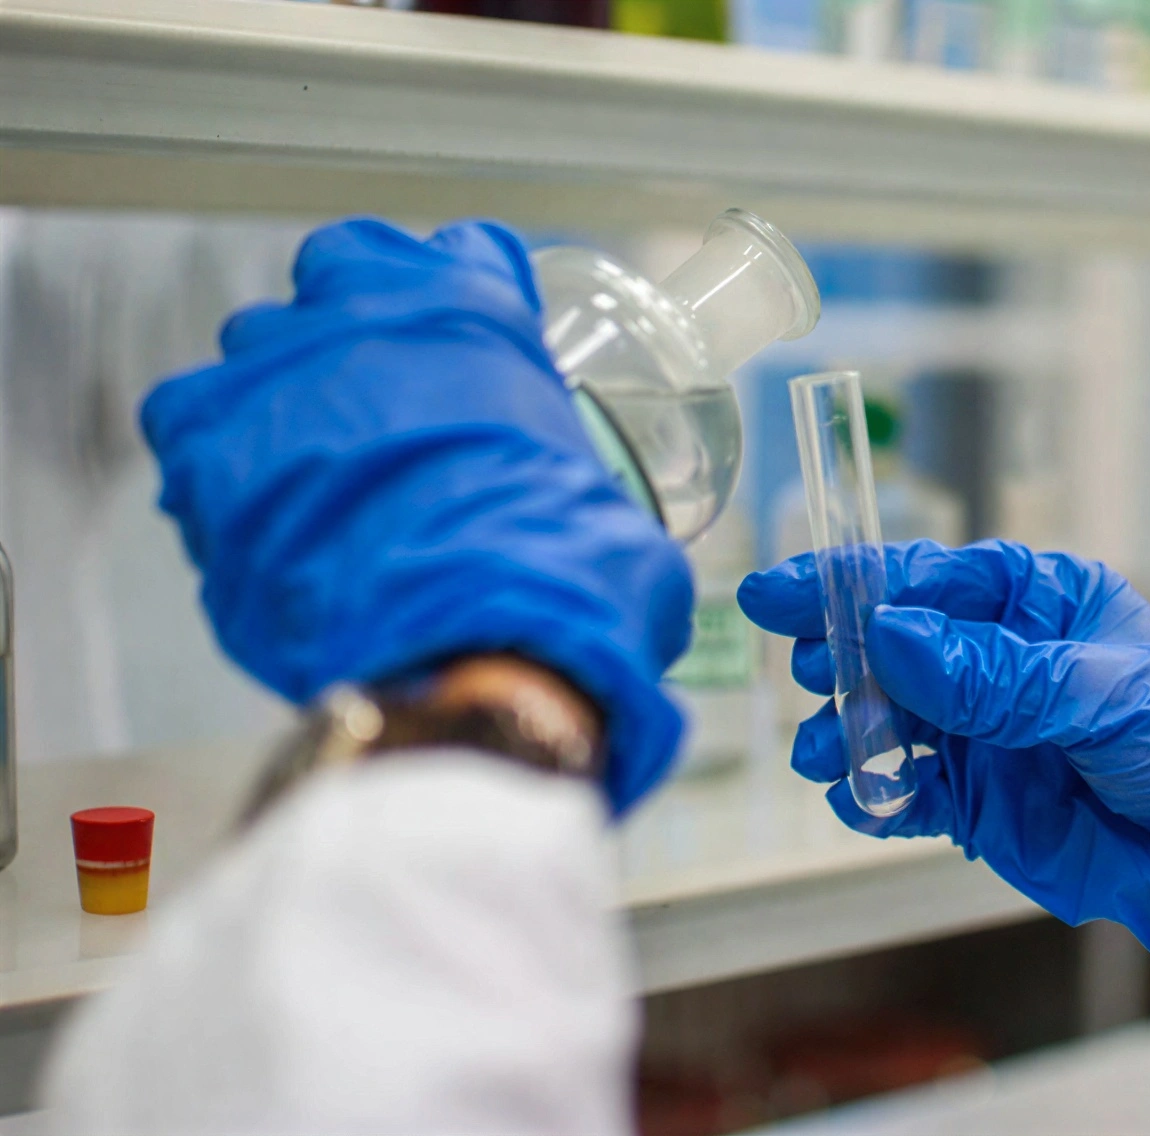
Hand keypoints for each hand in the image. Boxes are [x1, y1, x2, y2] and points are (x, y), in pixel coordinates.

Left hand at [142, 219, 692, 812]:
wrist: (467, 634)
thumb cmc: (556, 568)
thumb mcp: (610, 512)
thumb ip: (590, 491)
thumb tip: (612, 546)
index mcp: (477, 309)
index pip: (469, 250)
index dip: (474, 296)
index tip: (478, 351)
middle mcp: (369, 312)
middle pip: (346, 268)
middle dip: (363, 323)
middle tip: (390, 402)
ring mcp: (279, 366)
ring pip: (260, 339)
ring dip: (287, 387)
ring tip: (319, 468)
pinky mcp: (206, 439)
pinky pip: (189, 420)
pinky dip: (217, 458)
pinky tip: (259, 509)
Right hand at [738, 539, 1149, 1066]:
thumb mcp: (1102, 695)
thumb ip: (995, 673)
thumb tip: (894, 637)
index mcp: (1036, 601)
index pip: (926, 580)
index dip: (847, 582)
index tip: (777, 594)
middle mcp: (998, 660)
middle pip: (890, 646)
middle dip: (839, 660)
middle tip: (808, 679)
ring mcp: (984, 733)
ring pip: (886, 720)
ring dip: (847, 732)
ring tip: (826, 754)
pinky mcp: (979, 803)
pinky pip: (905, 791)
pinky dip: (873, 795)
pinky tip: (860, 801)